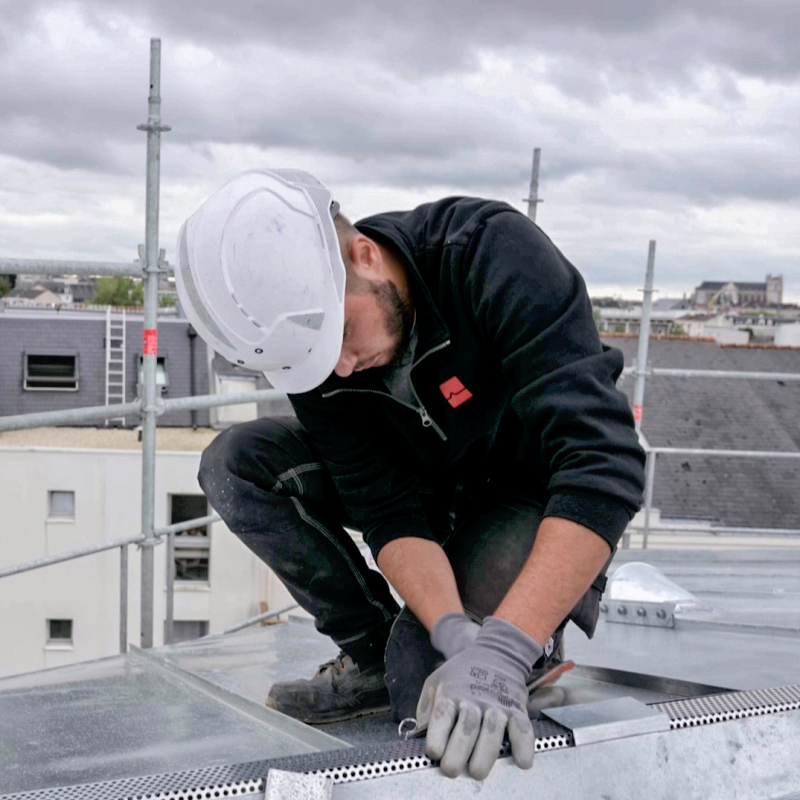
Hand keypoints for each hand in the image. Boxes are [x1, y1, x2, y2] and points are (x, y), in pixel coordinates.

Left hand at [416, 616, 541, 779]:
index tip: (434, 752)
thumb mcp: (437, 681)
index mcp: (451, 693)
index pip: (442, 715)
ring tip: (477, 772)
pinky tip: (521, 761)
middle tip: (451, 769)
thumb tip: (419, 734)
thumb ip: (427, 707)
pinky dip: (524, 745)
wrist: (496, 652)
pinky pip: (522, 728)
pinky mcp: (517, 709)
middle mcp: (474, 699)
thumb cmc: (462, 674)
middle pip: (467, 726)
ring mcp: (497, 704)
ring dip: (485, 753)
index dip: (437, 735)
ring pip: (492, 730)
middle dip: (458, 750)